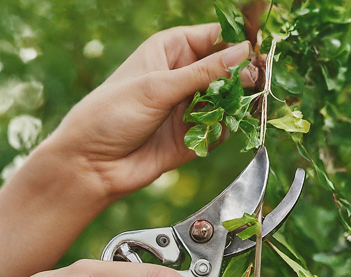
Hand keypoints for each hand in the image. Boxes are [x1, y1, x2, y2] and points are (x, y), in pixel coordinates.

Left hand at [44, 23, 255, 199]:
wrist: (93, 164)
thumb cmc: (112, 114)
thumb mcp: (157, 87)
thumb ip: (203, 74)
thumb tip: (244, 53)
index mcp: (170, 52)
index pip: (214, 38)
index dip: (238, 42)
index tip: (258, 50)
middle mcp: (182, 78)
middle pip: (226, 71)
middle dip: (241, 77)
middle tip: (255, 82)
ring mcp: (188, 109)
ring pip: (227, 102)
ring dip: (235, 106)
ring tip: (236, 108)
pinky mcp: (192, 139)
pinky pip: (218, 131)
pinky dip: (222, 131)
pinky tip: (217, 130)